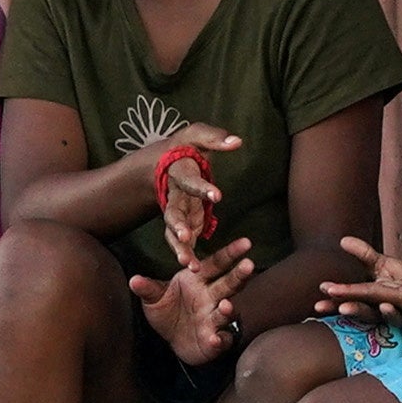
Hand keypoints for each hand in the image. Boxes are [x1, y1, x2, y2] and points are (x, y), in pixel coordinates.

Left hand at [130, 239, 252, 366]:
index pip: (217, 263)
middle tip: (249, 264)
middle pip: (229, 284)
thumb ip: (147, 289)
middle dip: (239, 275)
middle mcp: (211, 297)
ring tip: (226, 306)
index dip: (231, 253)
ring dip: (228, 309)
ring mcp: (214, 318)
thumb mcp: (154, 299)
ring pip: (227, 311)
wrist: (172, 340)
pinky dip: (219, 339)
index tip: (246, 242)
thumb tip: (134, 280)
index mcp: (199, 281)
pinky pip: (221, 339)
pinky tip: (215, 339)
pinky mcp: (215, 339)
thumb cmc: (168, 312)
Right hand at [138, 127, 240, 269]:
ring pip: (173, 231)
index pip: (189, 180)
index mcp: (179, 172)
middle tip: (186, 236)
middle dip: (178, 225)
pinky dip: (185, 253)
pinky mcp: (181, 222)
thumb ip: (216, 139)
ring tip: (187, 263)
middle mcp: (174, 194)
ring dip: (179, 246)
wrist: (164, 162)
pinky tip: (192, 267)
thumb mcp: (197, 135)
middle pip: (172, 211)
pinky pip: (180, 241)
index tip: (217, 196)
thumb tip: (238, 141)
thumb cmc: (185, 147)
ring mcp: (176, 211)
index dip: (202, 188)